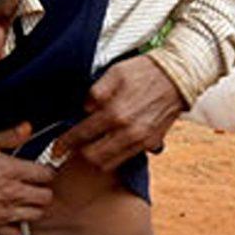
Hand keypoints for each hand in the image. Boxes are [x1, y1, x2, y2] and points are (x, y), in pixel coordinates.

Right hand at [0, 123, 55, 234]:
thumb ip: (7, 136)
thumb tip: (26, 128)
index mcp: (12, 170)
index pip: (46, 174)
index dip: (46, 170)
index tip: (41, 169)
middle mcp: (12, 193)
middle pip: (46, 197)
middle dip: (44, 190)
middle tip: (36, 186)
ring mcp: (3, 212)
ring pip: (35, 215)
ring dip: (34, 208)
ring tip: (26, 201)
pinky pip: (15, 233)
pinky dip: (17, 227)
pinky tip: (11, 217)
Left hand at [58, 55, 186, 171]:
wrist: (178, 76)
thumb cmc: (145, 71)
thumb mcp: (114, 73)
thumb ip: (95, 93)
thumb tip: (84, 110)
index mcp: (114, 112)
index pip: (81, 135)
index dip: (65, 143)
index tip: (56, 148)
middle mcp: (127, 131)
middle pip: (92, 156)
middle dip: (78, 154)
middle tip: (70, 149)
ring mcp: (140, 140)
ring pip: (109, 163)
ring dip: (95, 159)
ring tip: (88, 149)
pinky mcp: (150, 144)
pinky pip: (126, 159)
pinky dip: (113, 157)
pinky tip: (109, 146)